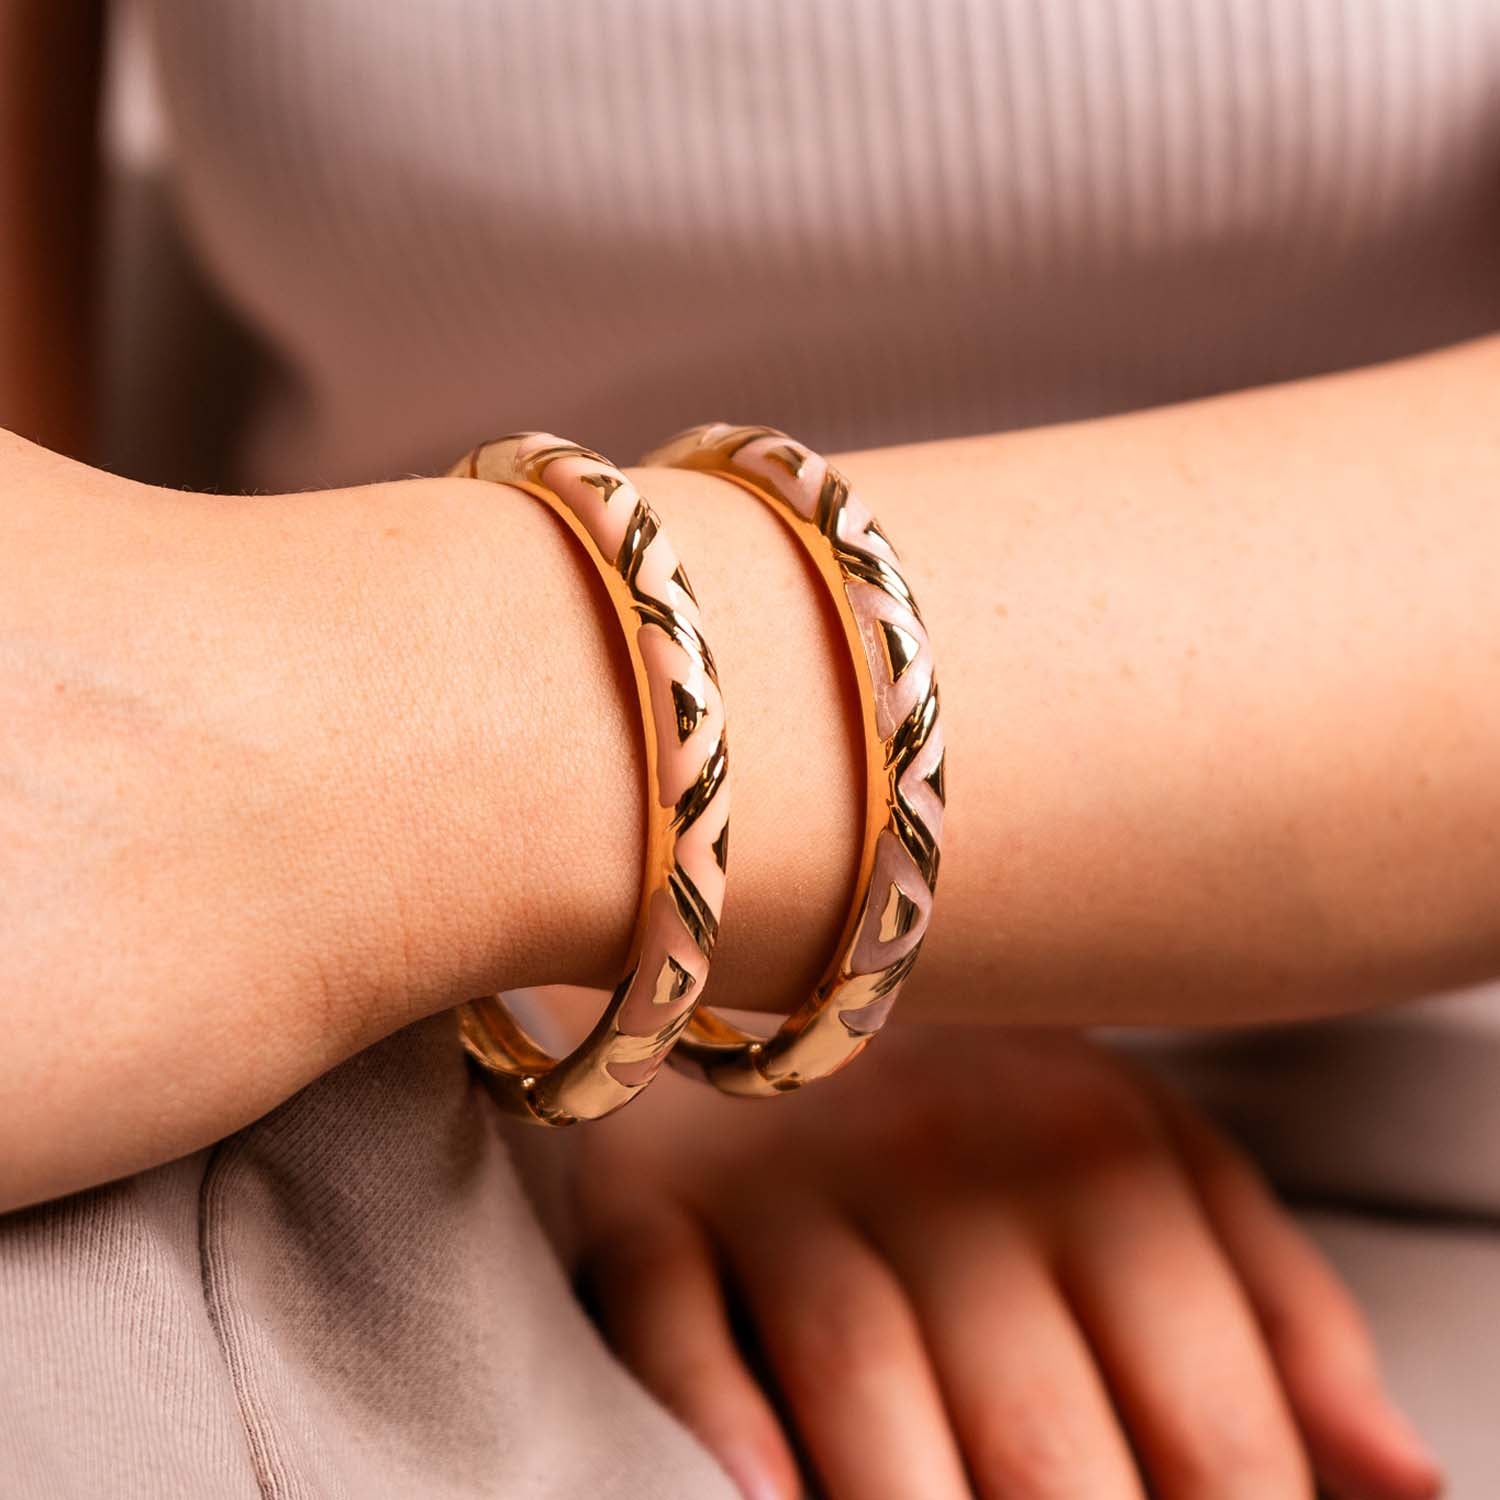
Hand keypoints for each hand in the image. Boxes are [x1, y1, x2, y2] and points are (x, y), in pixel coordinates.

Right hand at [574, 1026, 1441, 1498]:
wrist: (808, 941)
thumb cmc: (1003, 1095)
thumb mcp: (1165, 1157)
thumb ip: (1283, 1314)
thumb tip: (1407, 1488)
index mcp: (1106, 1161)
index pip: (1208, 1425)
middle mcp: (951, 1164)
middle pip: (1038, 1433)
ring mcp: (792, 1175)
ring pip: (861, 1380)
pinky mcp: (659, 1192)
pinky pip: (671, 1314)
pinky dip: (709, 1420)